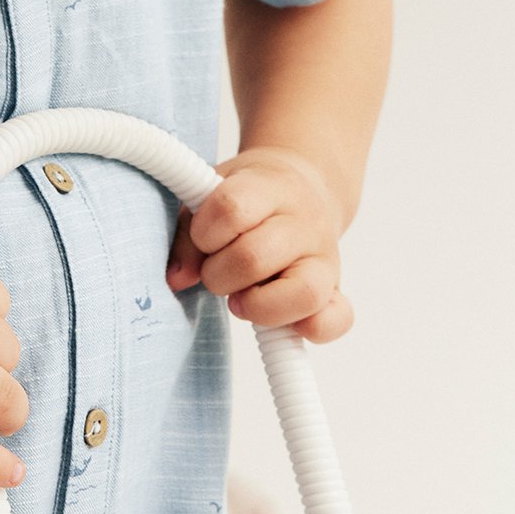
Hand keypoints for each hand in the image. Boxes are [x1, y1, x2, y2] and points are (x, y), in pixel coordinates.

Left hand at [164, 146, 353, 342]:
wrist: (303, 184)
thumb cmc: (248, 197)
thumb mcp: (210, 194)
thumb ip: (187, 235)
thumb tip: (178, 280)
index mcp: (267, 187)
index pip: (231, 209)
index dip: (204, 233)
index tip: (202, 238)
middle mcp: (302, 222)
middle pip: (255, 257)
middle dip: (220, 276)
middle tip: (216, 273)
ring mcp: (324, 256)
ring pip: (303, 292)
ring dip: (258, 306)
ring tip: (242, 299)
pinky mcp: (335, 288)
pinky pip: (336, 319)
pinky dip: (309, 329)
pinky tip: (282, 322)